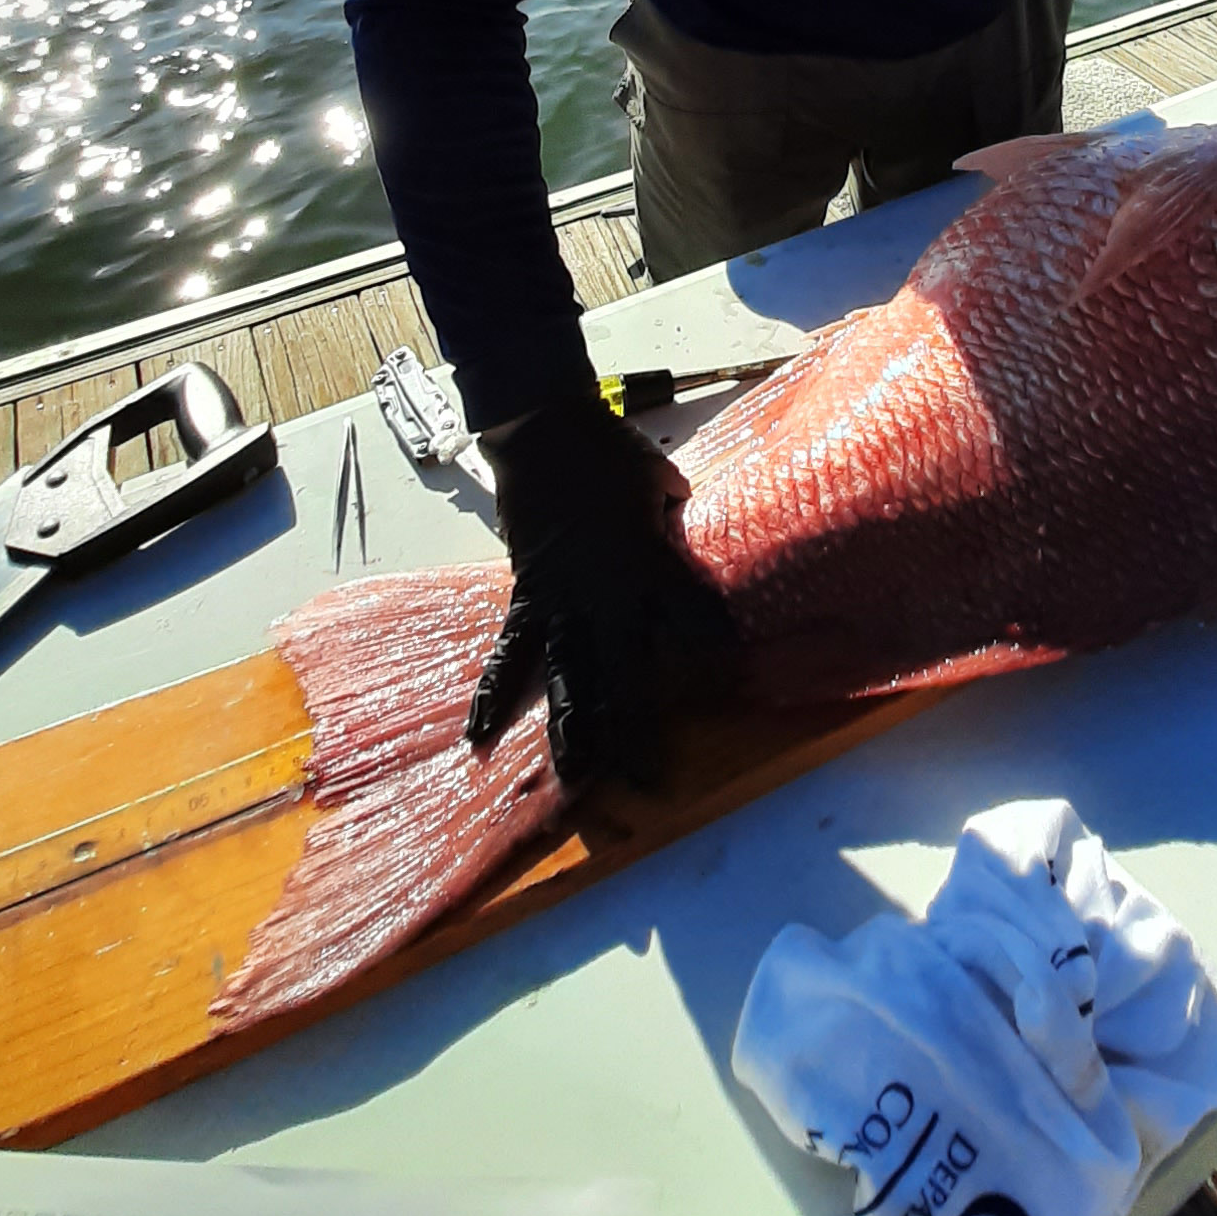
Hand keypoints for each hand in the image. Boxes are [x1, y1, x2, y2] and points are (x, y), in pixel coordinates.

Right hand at [464, 393, 685, 792]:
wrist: (543, 433)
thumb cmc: (608, 453)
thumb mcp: (661, 481)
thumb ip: (674, 516)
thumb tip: (683, 527)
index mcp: (649, 563)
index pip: (692, 617)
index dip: (714, 649)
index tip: (738, 687)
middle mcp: (607, 595)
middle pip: (628, 672)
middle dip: (640, 729)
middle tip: (652, 782)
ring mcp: (562, 601)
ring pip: (570, 676)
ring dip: (574, 729)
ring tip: (580, 781)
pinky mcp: (526, 596)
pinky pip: (509, 652)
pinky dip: (492, 692)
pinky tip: (479, 735)